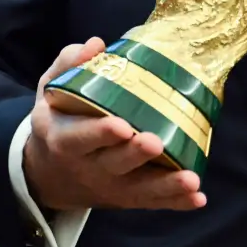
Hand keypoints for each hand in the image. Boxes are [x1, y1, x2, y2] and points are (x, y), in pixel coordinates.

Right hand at [22, 37, 207, 213]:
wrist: (48, 174)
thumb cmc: (57, 122)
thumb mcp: (50, 92)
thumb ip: (68, 65)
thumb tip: (96, 44)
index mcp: (63, 140)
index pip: (80, 138)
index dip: (99, 133)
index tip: (120, 125)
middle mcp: (87, 168)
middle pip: (114, 164)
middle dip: (136, 155)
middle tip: (156, 141)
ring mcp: (109, 187)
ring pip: (139, 189)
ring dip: (166, 186)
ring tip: (190, 179)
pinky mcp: (127, 199)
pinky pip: (152, 203)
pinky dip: (175, 202)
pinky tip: (198, 198)